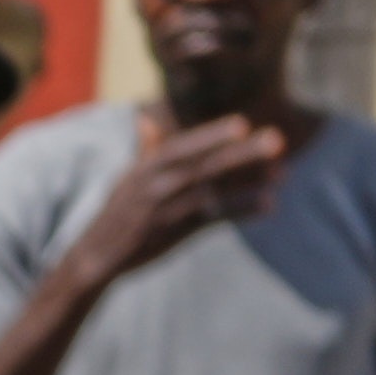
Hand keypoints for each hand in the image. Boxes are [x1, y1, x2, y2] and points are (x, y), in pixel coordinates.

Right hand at [89, 112, 294, 277]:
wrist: (94, 257)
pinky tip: (267, 205)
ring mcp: (165, 214)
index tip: (242, 124)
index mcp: (146, 168)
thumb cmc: (117, 211)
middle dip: (241, 154)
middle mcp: (155, 189)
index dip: (211, 136)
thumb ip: (147, 148)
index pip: (181, 147)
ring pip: (213, 193)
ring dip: (248, 183)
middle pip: (204, 167)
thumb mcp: (126, 177)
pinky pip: (213, 221)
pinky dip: (240, 212)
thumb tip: (148, 116)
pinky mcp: (175, 236)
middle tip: (276, 140)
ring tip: (281, 173)